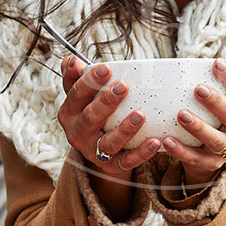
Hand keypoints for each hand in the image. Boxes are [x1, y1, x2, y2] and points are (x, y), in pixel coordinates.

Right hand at [57, 56, 160, 178]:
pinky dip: (141, 153)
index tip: (105, 68)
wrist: (97, 150)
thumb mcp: (81, 96)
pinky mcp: (112, 165)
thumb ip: (76, 77)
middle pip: (90, 117)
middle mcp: (78, 133)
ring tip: (140, 115)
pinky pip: (127, 161)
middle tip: (122, 86)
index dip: (88, 81)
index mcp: (69, 112)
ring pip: (108, 142)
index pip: (75, 94)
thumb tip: (71, 60)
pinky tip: (155, 142)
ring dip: (125, 129)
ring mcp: (94, 151)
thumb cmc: (92, 112)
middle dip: (106, 102)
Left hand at [162, 44, 225, 188]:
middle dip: (216, 102)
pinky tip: (166, 140)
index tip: (216, 63)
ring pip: (215, 140)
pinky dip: (181, 151)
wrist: (219, 147)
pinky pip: (196, 159)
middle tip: (198, 88)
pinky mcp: (212, 164)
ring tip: (181, 114)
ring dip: (198, 128)